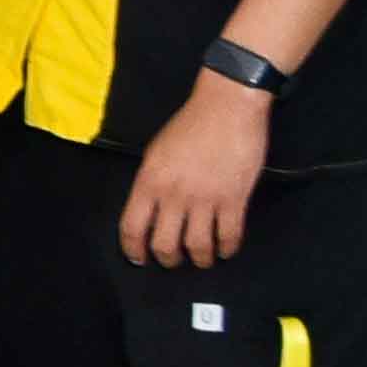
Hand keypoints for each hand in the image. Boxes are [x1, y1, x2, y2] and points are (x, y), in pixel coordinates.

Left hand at [118, 73, 268, 268]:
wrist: (227, 106)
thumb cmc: (191, 123)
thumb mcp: (156, 151)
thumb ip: (151, 182)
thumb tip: (150, 208)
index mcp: (149, 182)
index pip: (132, 228)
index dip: (133, 249)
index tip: (138, 258)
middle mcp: (174, 194)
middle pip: (164, 244)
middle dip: (168, 259)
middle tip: (173, 260)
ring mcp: (205, 198)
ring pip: (197, 246)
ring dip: (200, 259)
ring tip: (202, 259)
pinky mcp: (234, 198)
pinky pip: (229, 235)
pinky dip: (227, 248)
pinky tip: (226, 249)